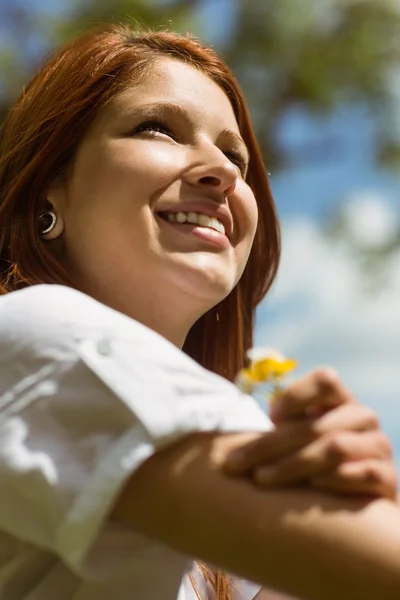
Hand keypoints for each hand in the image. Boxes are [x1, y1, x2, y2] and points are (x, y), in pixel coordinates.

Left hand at [224, 368, 396, 499]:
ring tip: (262, 479)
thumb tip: (222, 418)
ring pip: (333, 448)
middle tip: (235, 463)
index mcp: (340, 399)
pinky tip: (312, 489)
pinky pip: (363, 474)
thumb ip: (278, 422)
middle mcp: (362, 416)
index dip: (296, 395)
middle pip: (315, 424)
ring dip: (292, 465)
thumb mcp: (297, 433)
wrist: (355, 495)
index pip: (326, 379)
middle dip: (269, 445)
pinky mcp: (388, 477)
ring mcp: (378, 445)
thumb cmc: (313, 457)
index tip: (269, 416)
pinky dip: (333, 481)